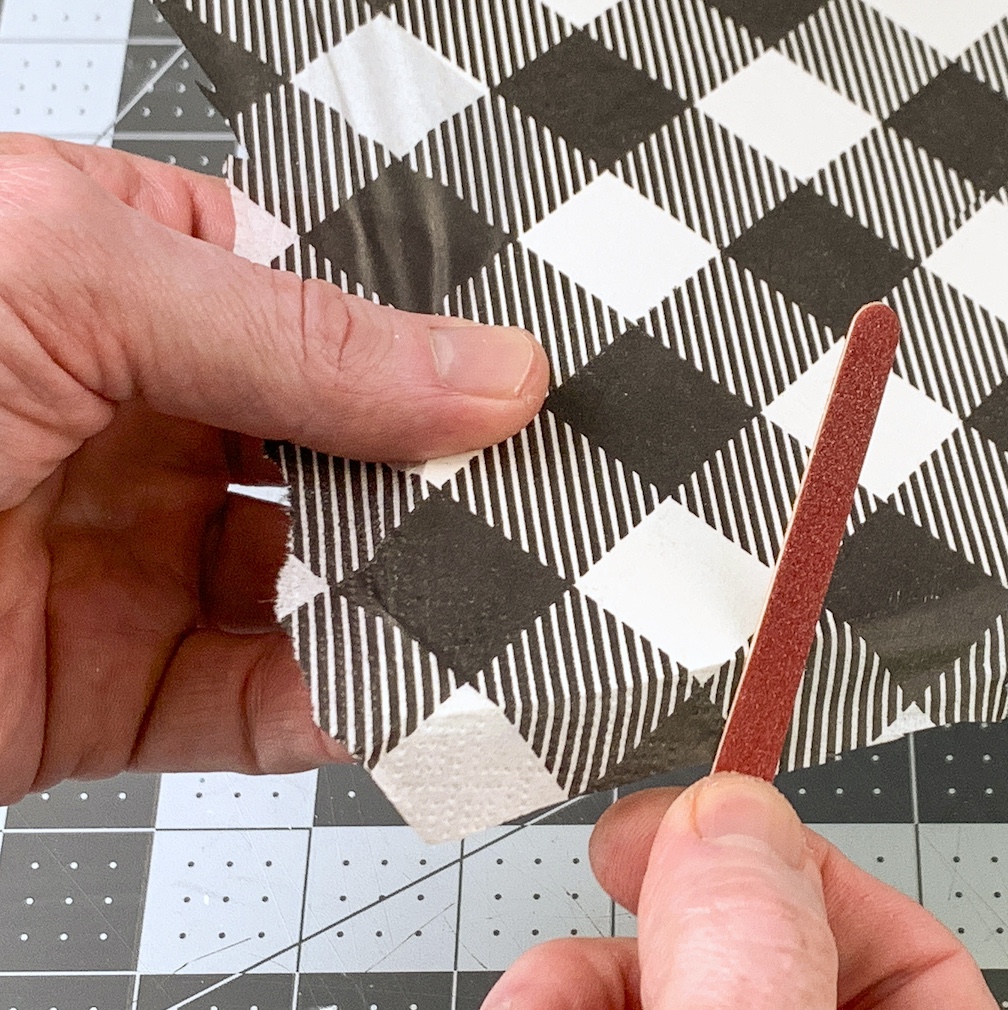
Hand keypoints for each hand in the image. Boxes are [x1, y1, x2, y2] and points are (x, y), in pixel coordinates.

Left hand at [0, 135, 548, 802]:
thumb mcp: (56, 283)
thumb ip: (290, 330)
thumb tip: (482, 368)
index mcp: (110, 279)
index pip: (322, 301)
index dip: (432, 336)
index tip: (530, 375)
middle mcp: (130, 415)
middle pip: (338, 451)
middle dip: (439, 480)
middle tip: (545, 498)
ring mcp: (125, 555)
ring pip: (320, 583)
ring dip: (412, 598)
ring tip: (507, 599)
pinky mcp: (104, 688)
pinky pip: (262, 701)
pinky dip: (347, 704)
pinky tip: (406, 687)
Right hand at [484, 774, 995, 1009]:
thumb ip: (751, 968)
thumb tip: (733, 822)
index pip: (914, 959)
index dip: (813, 868)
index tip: (713, 820)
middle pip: (767, 965)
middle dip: (670, 911)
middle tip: (613, 856)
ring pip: (664, 996)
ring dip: (582, 975)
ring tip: (538, 995)